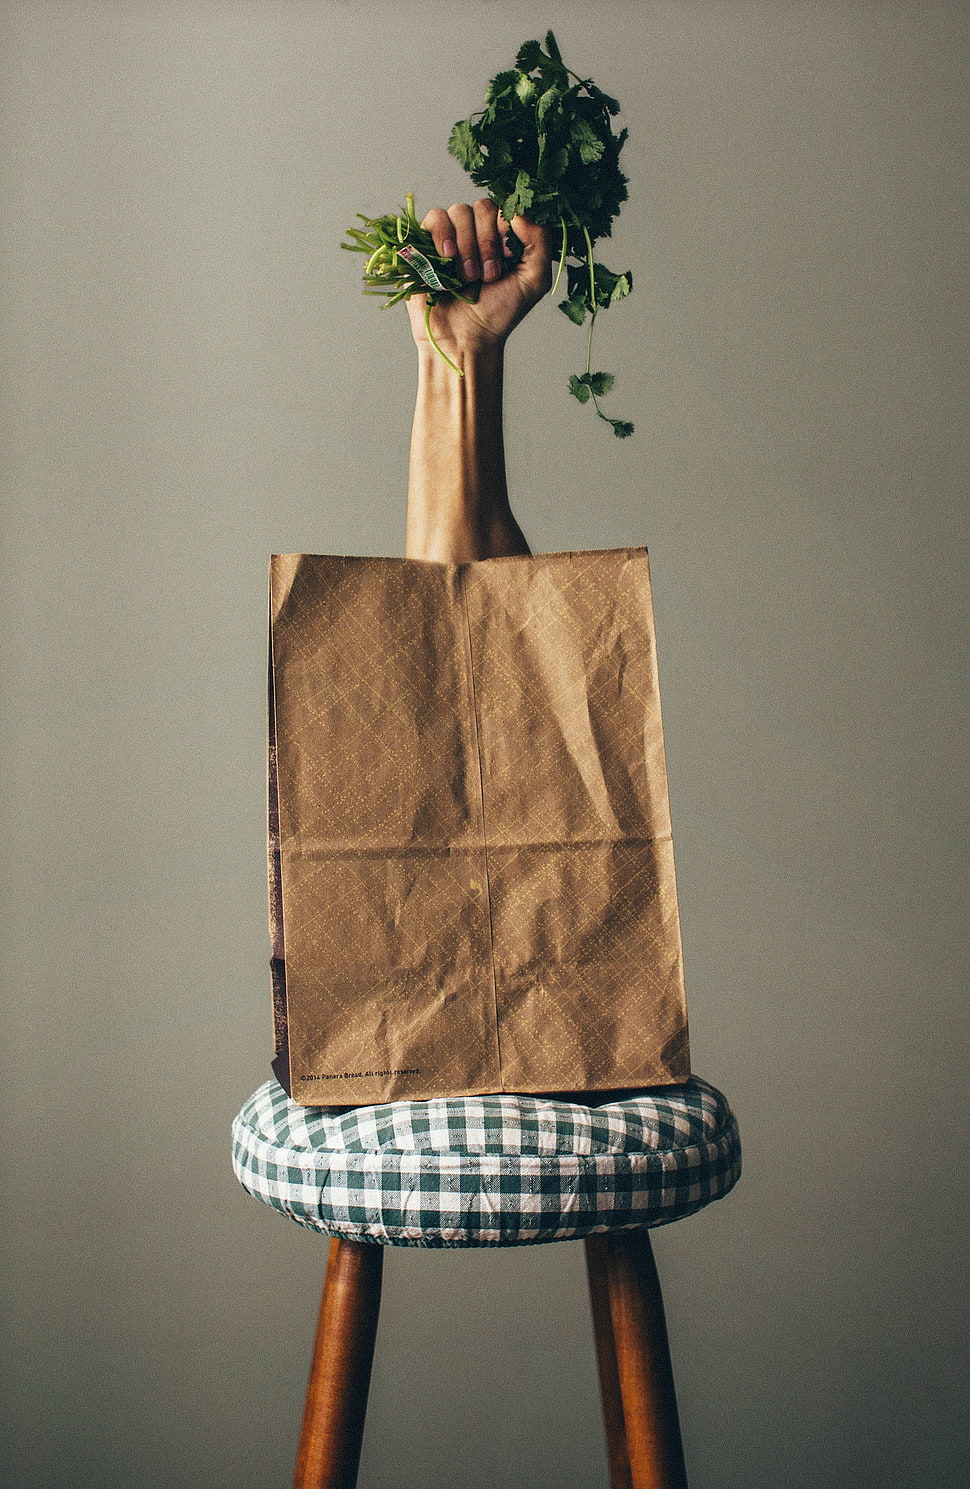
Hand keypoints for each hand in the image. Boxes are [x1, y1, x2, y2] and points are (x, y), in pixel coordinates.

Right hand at [406, 199, 551, 357]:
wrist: (464, 339)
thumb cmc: (498, 314)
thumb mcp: (534, 281)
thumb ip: (540, 242)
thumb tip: (519, 211)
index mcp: (503, 236)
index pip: (506, 208)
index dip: (506, 231)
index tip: (507, 261)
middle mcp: (477, 231)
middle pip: (482, 207)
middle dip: (487, 242)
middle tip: (487, 276)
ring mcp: (451, 235)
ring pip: (459, 211)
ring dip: (467, 245)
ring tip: (468, 277)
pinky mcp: (426, 243)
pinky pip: (435, 217)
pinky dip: (443, 234)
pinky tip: (448, 257)